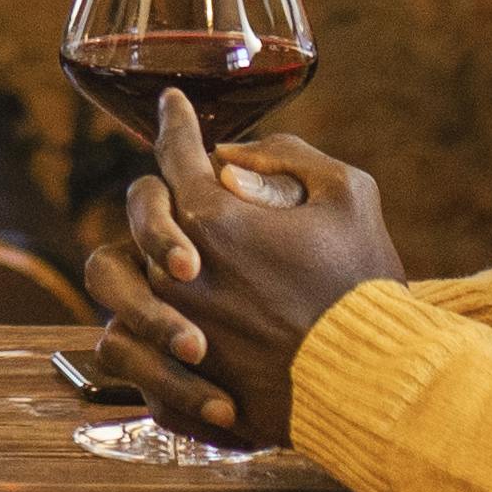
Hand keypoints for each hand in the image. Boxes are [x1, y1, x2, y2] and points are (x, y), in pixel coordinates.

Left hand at [78, 86, 403, 451]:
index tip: (172, 105)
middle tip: (190, 199)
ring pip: (121, 281)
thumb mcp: (348, 196)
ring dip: (147, 263)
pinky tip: (173, 328)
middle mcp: (175, 271)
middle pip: (143, 210)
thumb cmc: (363, 288)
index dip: (176, 121)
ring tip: (179, 270)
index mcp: (213, 217)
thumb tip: (235, 157)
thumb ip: (288, 158)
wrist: (369, 386)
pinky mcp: (171, 381)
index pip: (175, 151)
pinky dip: (142, 333)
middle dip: (165, 194)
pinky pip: (124, 350)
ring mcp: (168, 329)